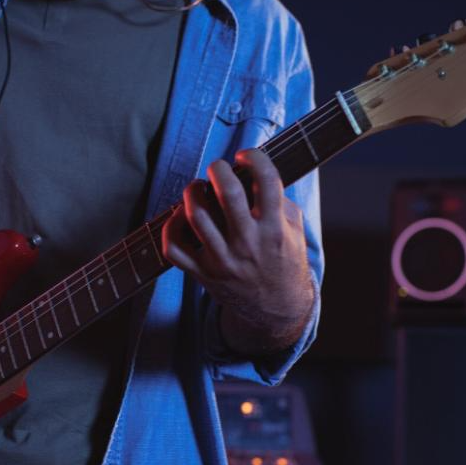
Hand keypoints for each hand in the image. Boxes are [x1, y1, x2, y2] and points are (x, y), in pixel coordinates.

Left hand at [162, 149, 314, 353]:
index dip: (254, 157)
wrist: (276, 309)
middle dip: (219, 169)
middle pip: (227, 193)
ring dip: (193, 192)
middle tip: (218, 168)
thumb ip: (277, 200)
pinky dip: (171, 226)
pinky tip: (182, 217)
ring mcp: (222, 260)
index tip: (246, 155)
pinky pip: (173, 247)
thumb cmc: (284, 260)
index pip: (266, 180)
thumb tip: (250, 171)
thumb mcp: (294, 229)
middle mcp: (248, 244)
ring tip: (198, 189)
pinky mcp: (203, 273)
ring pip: (196, 215)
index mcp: (274, 229)